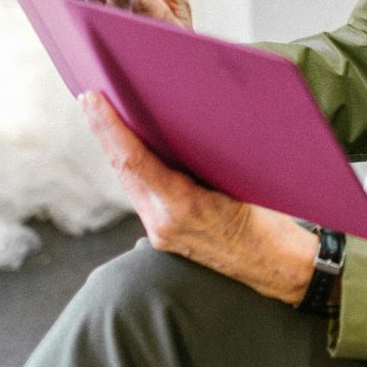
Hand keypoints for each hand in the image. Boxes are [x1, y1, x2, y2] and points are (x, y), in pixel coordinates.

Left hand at [79, 91, 316, 304]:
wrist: (277, 267)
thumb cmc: (270, 222)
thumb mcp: (242, 182)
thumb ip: (206, 160)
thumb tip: (182, 124)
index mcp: (183, 206)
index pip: (134, 160)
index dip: (110, 128)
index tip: (93, 99)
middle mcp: (164, 222)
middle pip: (122, 170)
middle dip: (104, 133)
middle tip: (89, 100)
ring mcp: (162, 232)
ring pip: (129, 183)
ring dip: (115, 151)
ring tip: (101, 118)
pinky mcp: (165, 236)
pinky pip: (141, 195)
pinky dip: (132, 169)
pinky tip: (129, 151)